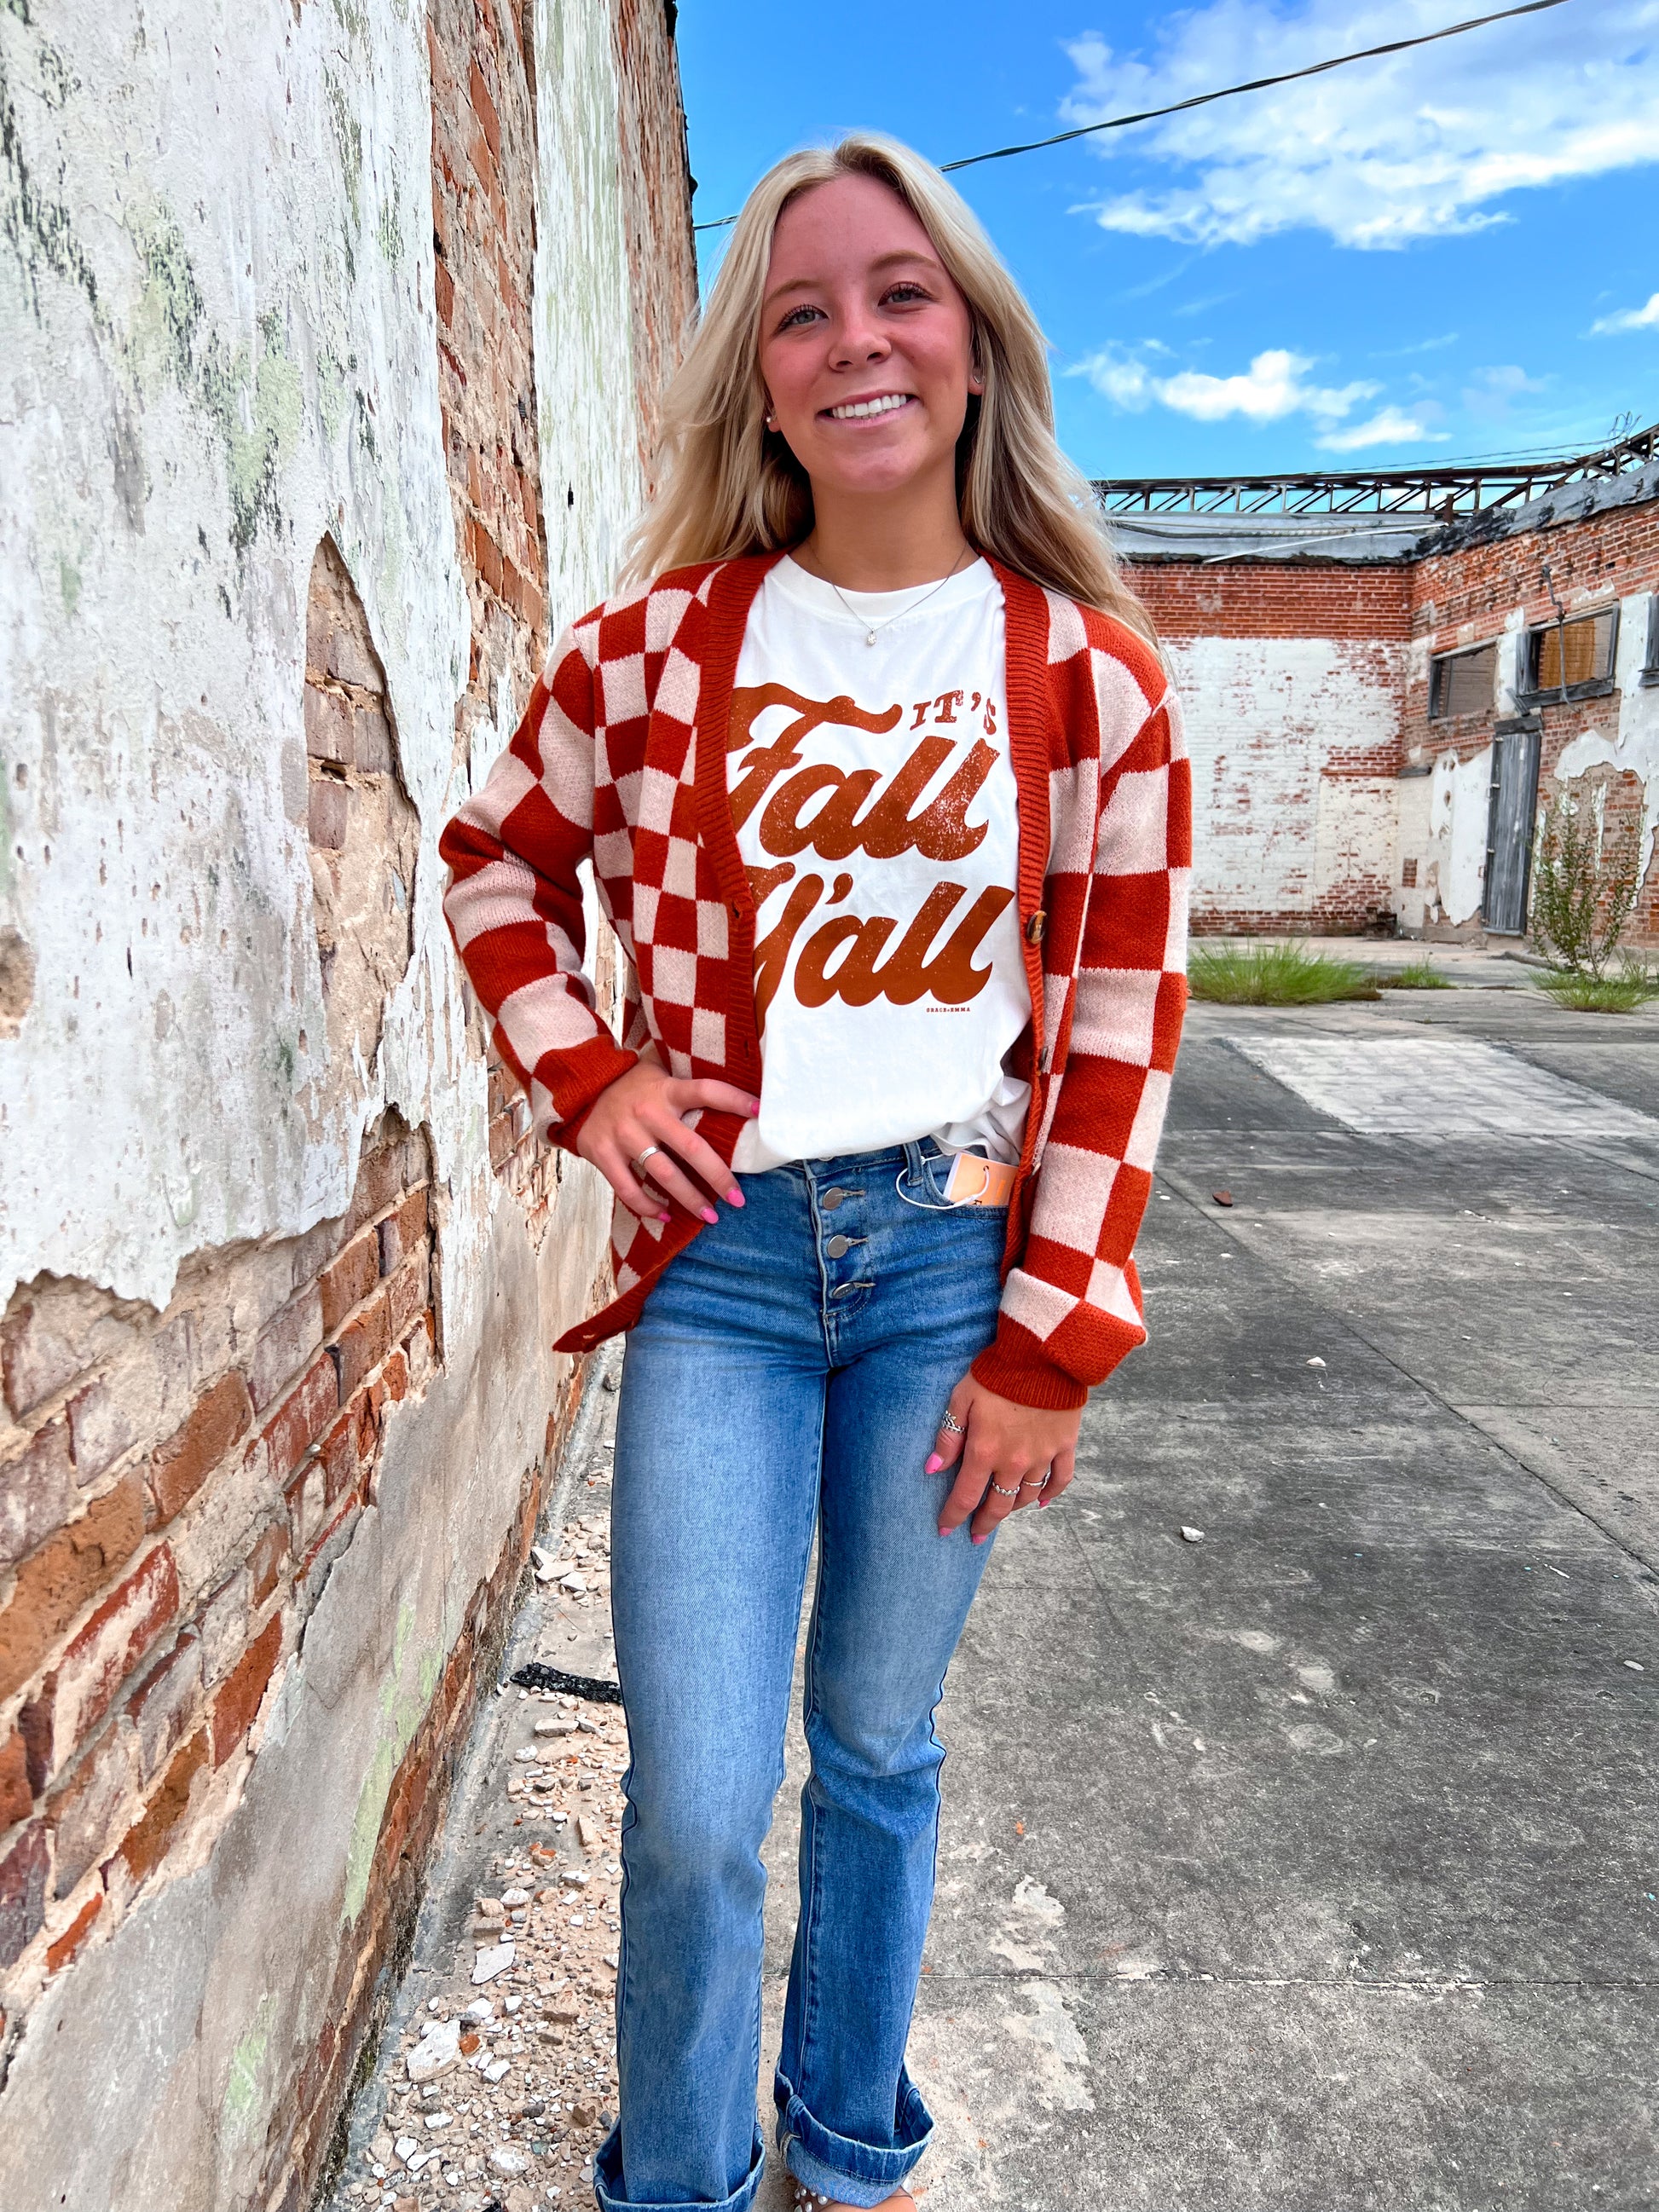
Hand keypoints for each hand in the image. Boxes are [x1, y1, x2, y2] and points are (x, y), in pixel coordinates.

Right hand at [575, 1061, 759, 1224]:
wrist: (579, 1089)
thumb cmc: (630, 1087)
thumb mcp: (657, 1075)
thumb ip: (685, 1088)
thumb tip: (732, 1101)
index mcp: (666, 1090)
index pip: (707, 1091)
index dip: (735, 1100)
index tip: (761, 1113)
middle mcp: (647, 1112)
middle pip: (692, 1147)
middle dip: (718, 1177)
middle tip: (738, 1199)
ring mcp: (624, 1134)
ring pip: (664, 1174)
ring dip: (689, 1200)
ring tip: (709, 1217)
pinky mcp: (603, 1153)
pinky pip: (629, 1189)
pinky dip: (648, 1207)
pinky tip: (665, 1216)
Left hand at [928, 1376, 1079, 1542]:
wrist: (1043, 1354)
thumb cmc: (997, 1373)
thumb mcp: (962, 1398)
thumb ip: (948, 1436)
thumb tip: (933, 1469)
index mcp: (985, 1451)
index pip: (965, 1497)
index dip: (953, 1517)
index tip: (944, 1530)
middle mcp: (1014, 1461)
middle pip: (998, 1505)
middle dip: (984, 1524)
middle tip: (974, 1536)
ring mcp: (1042, 1456)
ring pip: (1027, 1496)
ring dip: (1012, 1509)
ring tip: (1001, 1513)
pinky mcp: (1064, 1446)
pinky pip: (1060, 1480)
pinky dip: (1050, 1495)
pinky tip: (1040, 1503)